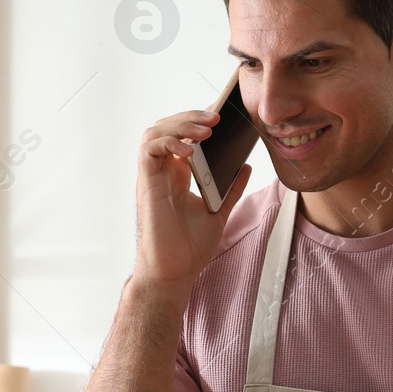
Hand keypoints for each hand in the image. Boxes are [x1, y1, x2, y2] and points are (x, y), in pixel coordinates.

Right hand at [135, 110, 252, 290]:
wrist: (175, 274)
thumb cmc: (189, 249)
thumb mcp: (219, 212)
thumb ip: (230, 188)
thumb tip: (246, 166)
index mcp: (176, 175)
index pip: (181, 136)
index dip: (196, 122)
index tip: (220, 117)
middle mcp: (162, 172)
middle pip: (166, 128)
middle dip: (190, 117)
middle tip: (216, 118)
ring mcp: (152, 177)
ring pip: (154, 132)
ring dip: (180, 124)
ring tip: (206, 129)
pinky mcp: (146, 185)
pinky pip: (149, 150)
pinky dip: (169, 143)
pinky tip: (191, 150)